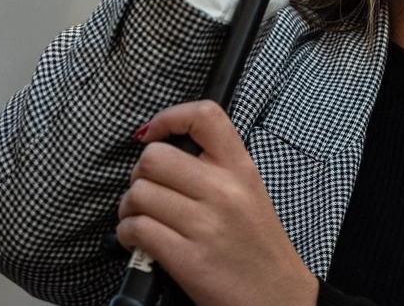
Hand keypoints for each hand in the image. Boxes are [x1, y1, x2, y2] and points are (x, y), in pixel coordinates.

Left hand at [117, 101, 317, 305]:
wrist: (276, 295)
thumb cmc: (257, 246)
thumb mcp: (249, 192)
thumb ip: (216, 167)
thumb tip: (164, 150)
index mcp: (241, 168)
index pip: (204, 116)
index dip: (169, 117)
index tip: (154, 133)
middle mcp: (224, 190)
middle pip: (154, 157)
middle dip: (139, 174)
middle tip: (147, 189)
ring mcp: (205, 224)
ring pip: (139, 193)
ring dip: (128, 207)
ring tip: (140, 217)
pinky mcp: (187, 258)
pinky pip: (136, 229)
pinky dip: (127, 234)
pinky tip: (139, 239)